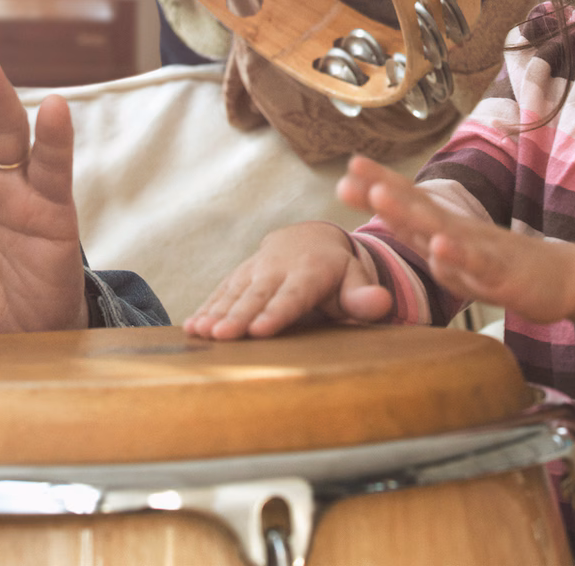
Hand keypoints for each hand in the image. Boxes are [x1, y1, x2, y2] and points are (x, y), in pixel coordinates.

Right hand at [183, 221, 393, 339]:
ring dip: (215, 312)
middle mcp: (277, 268)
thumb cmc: (337, 272)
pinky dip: (205, 307)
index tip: (260, 329)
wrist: (309, 239)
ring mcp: (255, 270)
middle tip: (221, 335)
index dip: (276, 313)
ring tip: (200, 333)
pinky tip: (191, 328)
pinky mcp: (239, 275)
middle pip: (257, 296)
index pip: (292, 296)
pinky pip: (221, 291)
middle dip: (238, 315)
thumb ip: (365, 296)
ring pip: (234, 292)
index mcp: (310, 272)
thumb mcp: (356, 279)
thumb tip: (382, 303)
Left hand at [338, 157, 574, 350]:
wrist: (564, 277)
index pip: (408, 203)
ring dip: (411, 213)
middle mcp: (461, 232)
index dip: (378, 185)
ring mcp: (481, 250)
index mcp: (447, 230)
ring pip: (442, 230)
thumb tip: (388, 218)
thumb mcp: (456, 254)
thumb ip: (422, 239)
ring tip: (382, 197)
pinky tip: (441, 247)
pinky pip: (477, 265)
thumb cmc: (504, 265)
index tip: (348, 168)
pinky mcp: (502, 274)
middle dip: (383, 190)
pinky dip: (458, 256)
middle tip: (352, 173)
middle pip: (417, 207)